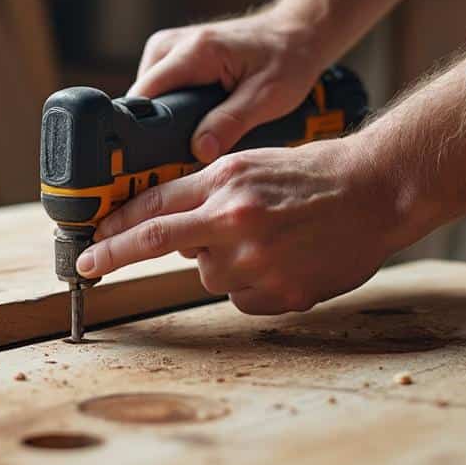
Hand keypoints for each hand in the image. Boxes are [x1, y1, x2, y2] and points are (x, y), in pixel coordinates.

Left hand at [77, 138, 400, 313]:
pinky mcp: (282, 293)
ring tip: (264, 240)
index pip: (154, 207)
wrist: (378, 190)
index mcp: (227, 182)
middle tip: (87, 266)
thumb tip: (168, 230)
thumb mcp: (252, 165)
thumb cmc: (316, 173)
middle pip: (158, 242)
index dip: (114, 228)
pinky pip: (242, 299)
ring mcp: (259, 260)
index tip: (89, 244)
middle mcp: (236, 220)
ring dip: (219, 262)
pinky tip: (281, 262)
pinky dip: (251, 285)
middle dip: (114, 254)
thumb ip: (206, 194)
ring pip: (207, 274)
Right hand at [130, 10, 328, 162]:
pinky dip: (172, 103)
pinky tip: (195, 114)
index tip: (155, 155)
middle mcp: (174, 43)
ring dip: (166, 114)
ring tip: (198, 129)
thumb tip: (199, 151)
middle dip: (158, 125)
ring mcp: (171, 45)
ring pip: (148, 93)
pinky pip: (158, 85)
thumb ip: (230, 124)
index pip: (145, 95)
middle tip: (187, 148)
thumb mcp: (267, 98)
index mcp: (194, 51)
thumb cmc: (287, 59)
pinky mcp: (174, 51)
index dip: (147, 128)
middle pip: (142, 97)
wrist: (297, 32)